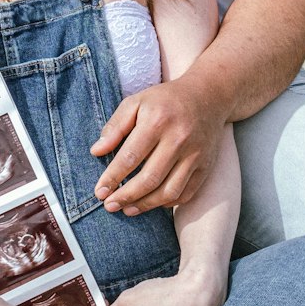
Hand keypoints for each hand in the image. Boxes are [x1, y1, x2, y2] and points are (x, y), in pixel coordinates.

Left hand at [90, 77, 222, 213]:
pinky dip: (167, 203)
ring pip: (169, 191)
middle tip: (109, 206)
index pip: (130, 157)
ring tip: (128, 209)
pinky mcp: (205, 166)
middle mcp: (178, 140)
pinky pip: (186, 193)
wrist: (207, 96)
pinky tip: (151, 203)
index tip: (100, 192)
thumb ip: (115, 126)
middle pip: (150, 179)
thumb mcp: (136, 102)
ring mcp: (195, 155)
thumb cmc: (164, 101)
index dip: (112, 177)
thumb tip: (96, 151)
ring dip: (146, 205)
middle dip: (126, 196)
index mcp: (157, 121)